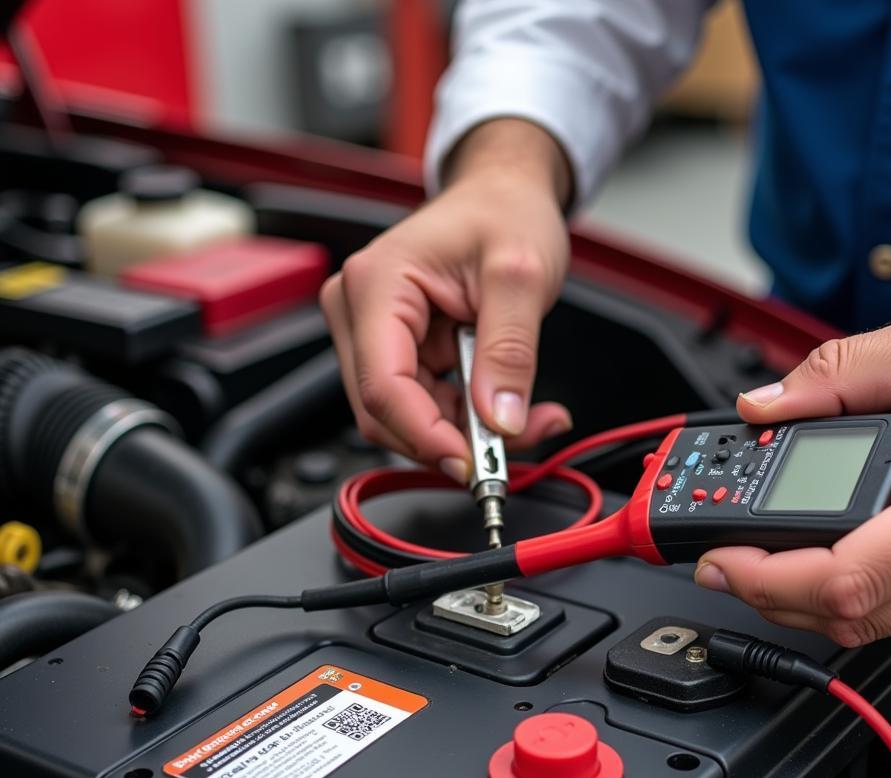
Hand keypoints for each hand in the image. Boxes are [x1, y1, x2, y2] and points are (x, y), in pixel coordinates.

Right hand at [320, 119, 573, 482]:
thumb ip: (510, 350)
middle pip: (386, 413)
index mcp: (376, 284)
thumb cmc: (504, 213)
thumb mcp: (521, 275)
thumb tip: (500, 419)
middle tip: (512, 444)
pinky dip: (466, 422)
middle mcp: (360, 312)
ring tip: (525, 416)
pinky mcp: (399, 353)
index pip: (382, 386)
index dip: (425, 436)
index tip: (473, 463)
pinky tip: (504, 407)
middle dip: (449, 440)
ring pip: (406, 419)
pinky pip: (424, 409)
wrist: (504, 196)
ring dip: (463, 435)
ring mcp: (375, 336)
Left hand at [694, 294, 890, 644]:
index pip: (843, 581)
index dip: (764, 581)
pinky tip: (837, 551)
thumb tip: (765, 405)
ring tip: (770, 553)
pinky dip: (863, 588)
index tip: (720, 561)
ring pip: (881, 621)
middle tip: (729, 560)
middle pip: (851, 617)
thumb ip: (836, 374)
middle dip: (771, 593)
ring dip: (813, 596)